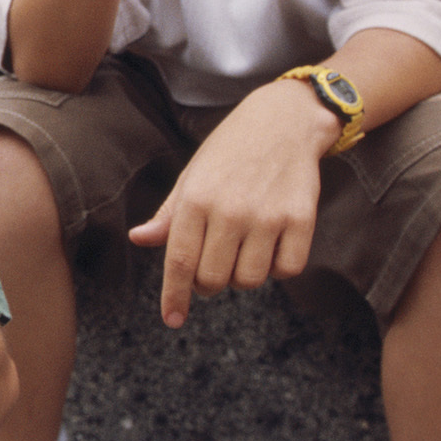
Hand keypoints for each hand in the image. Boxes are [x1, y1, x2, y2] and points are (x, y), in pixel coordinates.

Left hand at [128, 80, 336, 327]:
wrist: (282, 121)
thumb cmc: (228, 152)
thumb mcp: (192, 176)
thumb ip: (169, 215)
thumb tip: (139, 239)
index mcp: (196, 199)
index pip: (180, 262)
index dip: (174, 296)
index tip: (172, 320)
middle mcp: (230, 210)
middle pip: (214, 279)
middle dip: (208, 284)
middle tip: (211, 267)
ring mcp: (268, 216)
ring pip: (249, 280)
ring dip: (242, 276)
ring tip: (241, 250)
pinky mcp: (302, 219)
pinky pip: (287, 270)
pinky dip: (277, 268)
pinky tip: (270, 246)